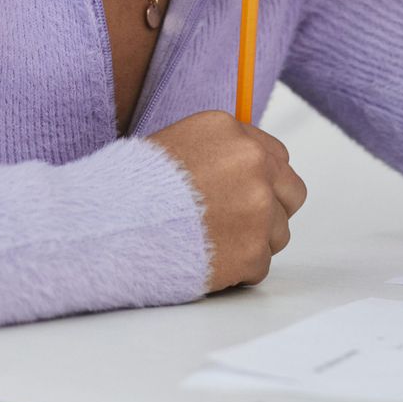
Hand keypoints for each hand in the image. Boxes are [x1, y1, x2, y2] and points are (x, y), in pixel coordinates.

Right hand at [148, 110, 307, 290]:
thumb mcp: (176, 145)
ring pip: (278, 232)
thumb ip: (219, 152)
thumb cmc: (131, 189)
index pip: (277, 156)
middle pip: (292, 192)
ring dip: (252, 241)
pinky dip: (238, 270)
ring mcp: (258, 208)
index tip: (245, 193)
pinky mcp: (253, 251)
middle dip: (271, 209)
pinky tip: (207, 261)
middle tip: (238, 223)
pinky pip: (260, 265)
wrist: (110, 227)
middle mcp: (253, 164)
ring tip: (211, 243)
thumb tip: (246, 168)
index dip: (263, 179)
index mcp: (231, 131)